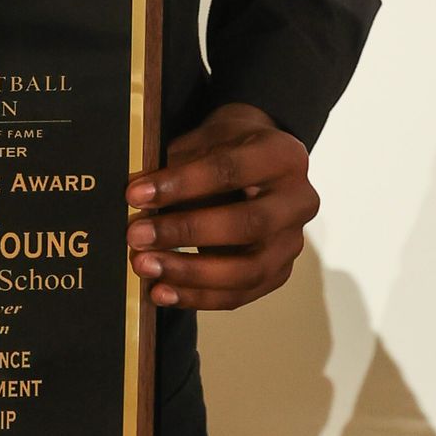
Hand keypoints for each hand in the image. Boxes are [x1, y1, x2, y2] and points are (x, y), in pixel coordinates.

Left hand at [125, 101, 317, 310]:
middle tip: (137, 236)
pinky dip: (197, 296)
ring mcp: (293, 242)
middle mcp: (299, 200)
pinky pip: (240, 294)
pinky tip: (161, 292)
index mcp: (283, 155)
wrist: (258, 165)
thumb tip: (139, 201)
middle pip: (247, 224)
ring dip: (190, 273)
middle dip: (185, 233)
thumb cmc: (227, 148)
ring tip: (145, 267)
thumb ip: (179, 165)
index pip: (230, 170)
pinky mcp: (279, 273)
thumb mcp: (206, 139)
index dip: (181, 184)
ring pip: (247, 269)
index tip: (135, 194)